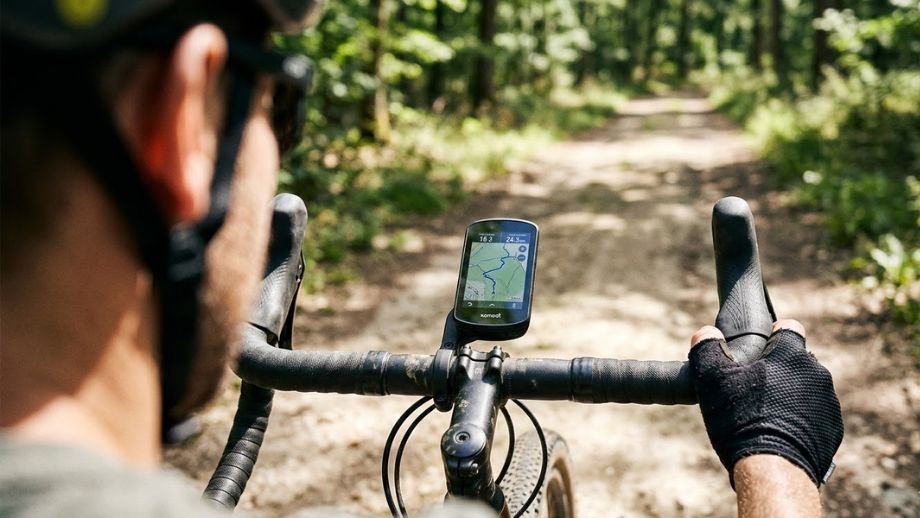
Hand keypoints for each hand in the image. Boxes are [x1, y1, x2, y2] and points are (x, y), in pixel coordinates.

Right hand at [689, 320, 843, 486]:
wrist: (773, 473)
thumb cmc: (742, 421)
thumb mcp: (712, 380)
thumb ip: (707, 349)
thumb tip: (706, 332)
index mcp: (792, 354)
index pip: (788, 327)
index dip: (772, 334)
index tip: (757, 348)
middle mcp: (817, 373)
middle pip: (797, 360)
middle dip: (778, 368)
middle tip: (751, 388)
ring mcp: (829, 403)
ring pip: (807, 388)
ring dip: (790, 395)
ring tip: (764, 415)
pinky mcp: (833, 430)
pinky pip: (815, 415)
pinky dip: (800, 420)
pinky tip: (778, 433)